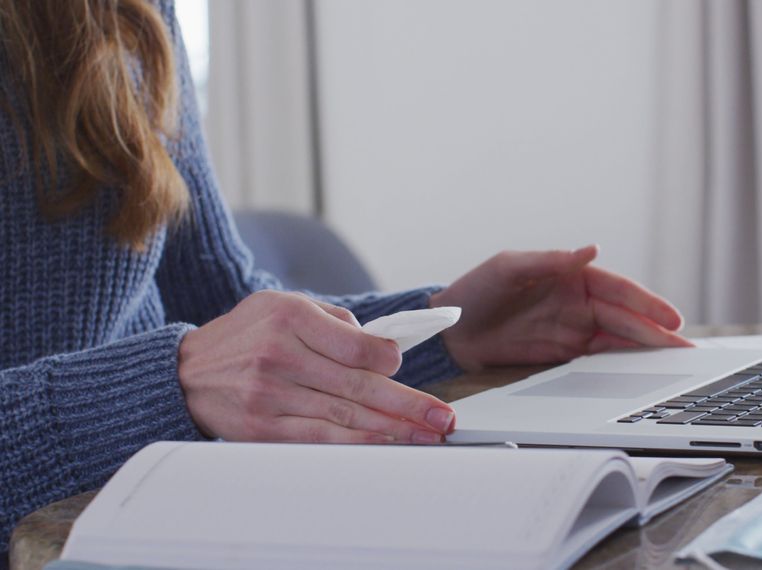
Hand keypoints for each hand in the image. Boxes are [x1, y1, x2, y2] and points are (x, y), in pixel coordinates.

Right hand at [177, 290, 455, 443]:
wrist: (184, 373)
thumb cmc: (245, 335)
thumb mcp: (281, 304)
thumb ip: (332, 320)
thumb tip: (381, 347)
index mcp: (290, 317)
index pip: (356, 346)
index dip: (389, 362)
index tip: (402, 368)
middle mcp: (280, 355)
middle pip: (359, 386)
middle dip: (408, 405)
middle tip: (443, 417)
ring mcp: (270, 395)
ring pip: (345, 416)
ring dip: (393, 429)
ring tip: (427, 435)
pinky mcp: (262, 428)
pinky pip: (319, 438)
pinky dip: (357, 444)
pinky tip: (384, 444)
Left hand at [430, 245, 693, 370]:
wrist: (449, 330)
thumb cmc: (475, 290)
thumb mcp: (509, 268)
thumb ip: (551, 261)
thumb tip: (592, 250)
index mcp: (571, 275)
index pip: (619, 290)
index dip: (648, 304)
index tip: (672, 318)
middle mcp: (578, 301)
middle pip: (626, 319)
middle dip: (658, 335)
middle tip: (688, 352)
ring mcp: (573, 328)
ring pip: (620, 341)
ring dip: (648, 352)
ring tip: (678, 366)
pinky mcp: (564, 353)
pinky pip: (600, 360)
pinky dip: (623, 367)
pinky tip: (644, 375)